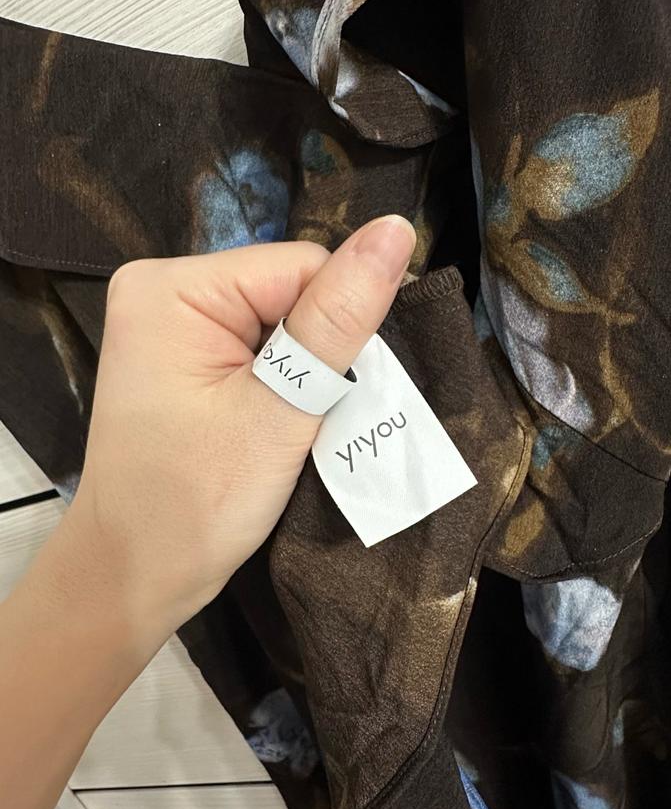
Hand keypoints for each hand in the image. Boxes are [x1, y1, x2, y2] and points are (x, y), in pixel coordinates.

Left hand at [62, 215, 415, 634]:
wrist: (135, 579)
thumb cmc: (196, 503)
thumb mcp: (279, 411)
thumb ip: (338, 320)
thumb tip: (397, 228)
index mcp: (172, 286)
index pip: (303, 267)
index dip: (338, 327)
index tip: (336, 396)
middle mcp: (165, 289)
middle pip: (292, 291)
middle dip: (318, 355)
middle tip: (309, 422)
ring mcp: (172, 326)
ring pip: (284, 324)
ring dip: (305, 376)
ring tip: (293, 430)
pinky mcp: (186, 360)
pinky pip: (261, 350)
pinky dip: (284, 389)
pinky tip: (277, 428)